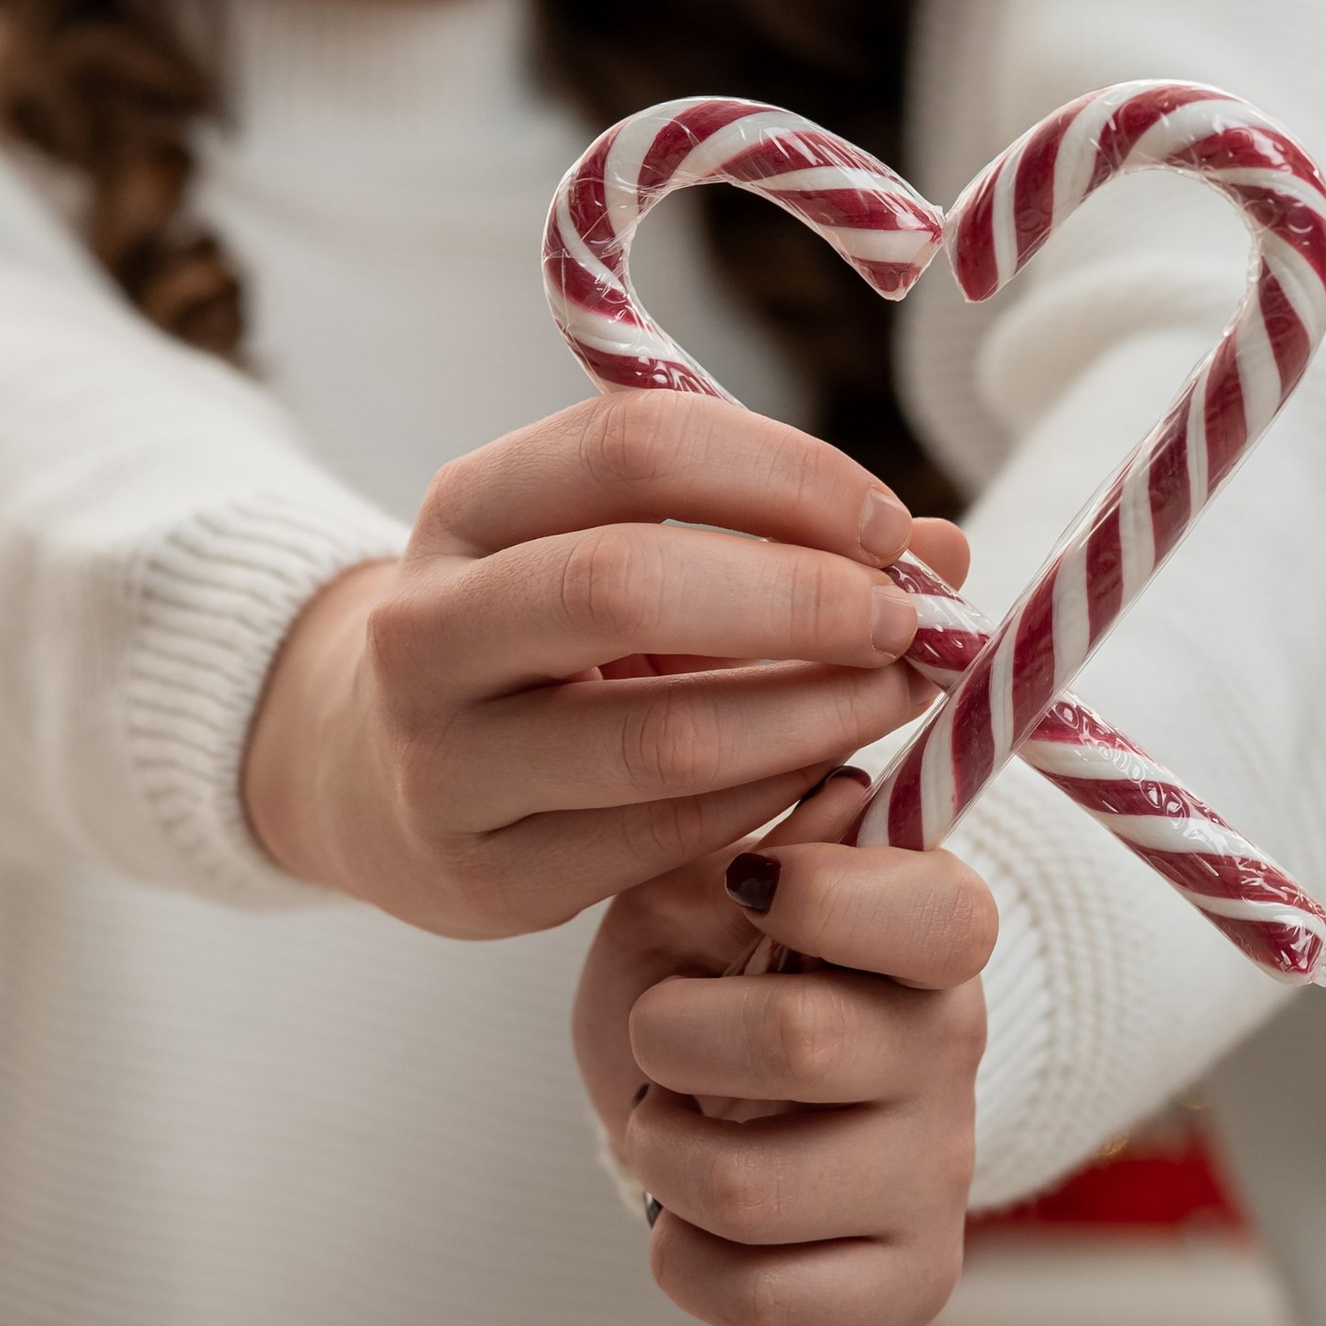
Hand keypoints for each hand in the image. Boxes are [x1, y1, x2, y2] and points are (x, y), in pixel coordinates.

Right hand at [241, 392, 956, 939]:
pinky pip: (659, 841)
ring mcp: (444, 761)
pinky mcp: (484, 878)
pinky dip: (768, 800)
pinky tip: (828, 772)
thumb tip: (944, 552)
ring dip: (812, 714)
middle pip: (625, 584)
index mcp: (466, 506)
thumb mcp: (623, 553)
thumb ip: (771, 536)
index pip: (632, 447)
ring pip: (657, 736)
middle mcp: (428, 626)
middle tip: (908, 621)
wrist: (380, 774)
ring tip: (897, 695)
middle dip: (800, 598)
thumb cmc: (548, 639)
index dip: (783, 475)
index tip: (891, 526)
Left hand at [576, 763, 995, 1325]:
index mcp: (931, 927)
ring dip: (659, 1153)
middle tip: (659, 1035)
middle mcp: (954, 1046)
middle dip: (672, 1037)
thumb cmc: (698, 967)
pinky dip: (683, 1261)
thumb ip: (749, 841)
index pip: (938, 915)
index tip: (747, 890)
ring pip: (750, 1187)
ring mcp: (940, 1171)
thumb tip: (837, 804)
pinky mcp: (911, 1278)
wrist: (695, 1095)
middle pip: (801, 1044)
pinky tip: (688, 1220)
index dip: (824, 897)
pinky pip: (764, 1298)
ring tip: (665, 1127)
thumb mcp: (693, 882)